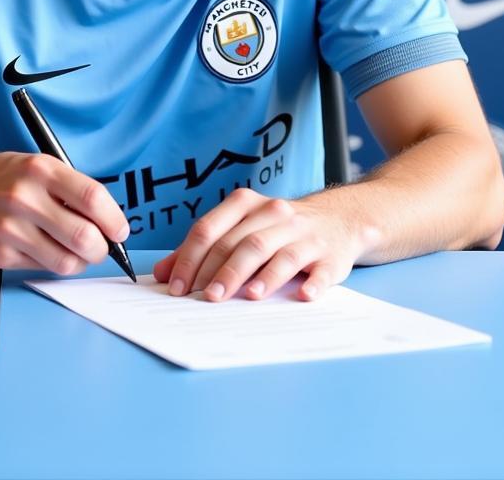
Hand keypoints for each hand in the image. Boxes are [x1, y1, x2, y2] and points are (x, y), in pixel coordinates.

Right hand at [0, 151, 129, 274]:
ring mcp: (11, 229)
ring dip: (81, 262)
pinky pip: (42, 268)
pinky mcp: (1, 254)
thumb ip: (72, 189)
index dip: (114, 220)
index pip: (92, 198)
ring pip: (65, 261)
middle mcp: (25, 198)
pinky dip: (55, 264)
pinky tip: (50, 250)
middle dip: (102, 248)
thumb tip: (108, 221)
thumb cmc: (4, 176)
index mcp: (41, 170)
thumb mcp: (38, 166)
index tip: (120, 230)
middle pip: (83, 236)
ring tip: (79, 252)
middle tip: (102, 246)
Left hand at [152, 189, 379, 301]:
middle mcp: (275, 214)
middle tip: (205, 298)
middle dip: (221, 271)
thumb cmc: (278, 229)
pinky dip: (311, 283)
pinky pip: (319, 270)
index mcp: (246, 205)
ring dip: (259, 276)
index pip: (211, 228)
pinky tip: (302, 296)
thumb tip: (164, 274)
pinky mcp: (329, 255)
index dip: (191, 257)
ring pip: (276, 253)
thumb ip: (203, 248)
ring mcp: (304, 234)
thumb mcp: (240, 228)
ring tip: (244, 297)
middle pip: (242, 243)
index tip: (177, 285)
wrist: (339, 219)